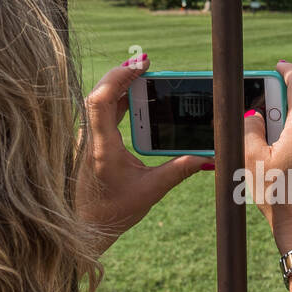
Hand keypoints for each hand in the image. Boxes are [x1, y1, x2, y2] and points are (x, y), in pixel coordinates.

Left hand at [76, 52, 209, 254]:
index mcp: (102, 147)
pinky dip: (118, 99)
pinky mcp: (91, 142)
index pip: (102, 99)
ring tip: (144, 76)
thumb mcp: (151, 191)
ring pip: (100, 100)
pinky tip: (134, 98)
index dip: (120, 75)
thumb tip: (208, 158)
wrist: (83, 227)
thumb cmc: (111, 212)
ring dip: (121, 85)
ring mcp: (88, 138)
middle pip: (101, 92)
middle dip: (124, 74)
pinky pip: (102, 111)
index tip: (142, 64)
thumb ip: (179, 170)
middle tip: (147, 64)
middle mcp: (90, 138)